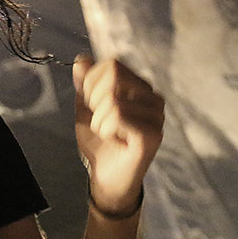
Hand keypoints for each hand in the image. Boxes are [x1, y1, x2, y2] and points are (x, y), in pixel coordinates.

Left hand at [72, 54, 164, 215]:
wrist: (107, 178)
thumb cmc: (100, 143)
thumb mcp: (85, 109)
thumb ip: (84, 84)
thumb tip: (81, 60)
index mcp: (140, 88)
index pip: (112, 65)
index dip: (91, 84)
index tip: (93, 106)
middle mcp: (153, 98)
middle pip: (114, 76)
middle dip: (94, 100)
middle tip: (100, 122)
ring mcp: (156, 117)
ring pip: (113, 99)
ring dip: (99, 121)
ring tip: (108, 134)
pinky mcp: (152, 135)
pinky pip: (118, 117)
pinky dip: (105, 130)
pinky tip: (115, 141)